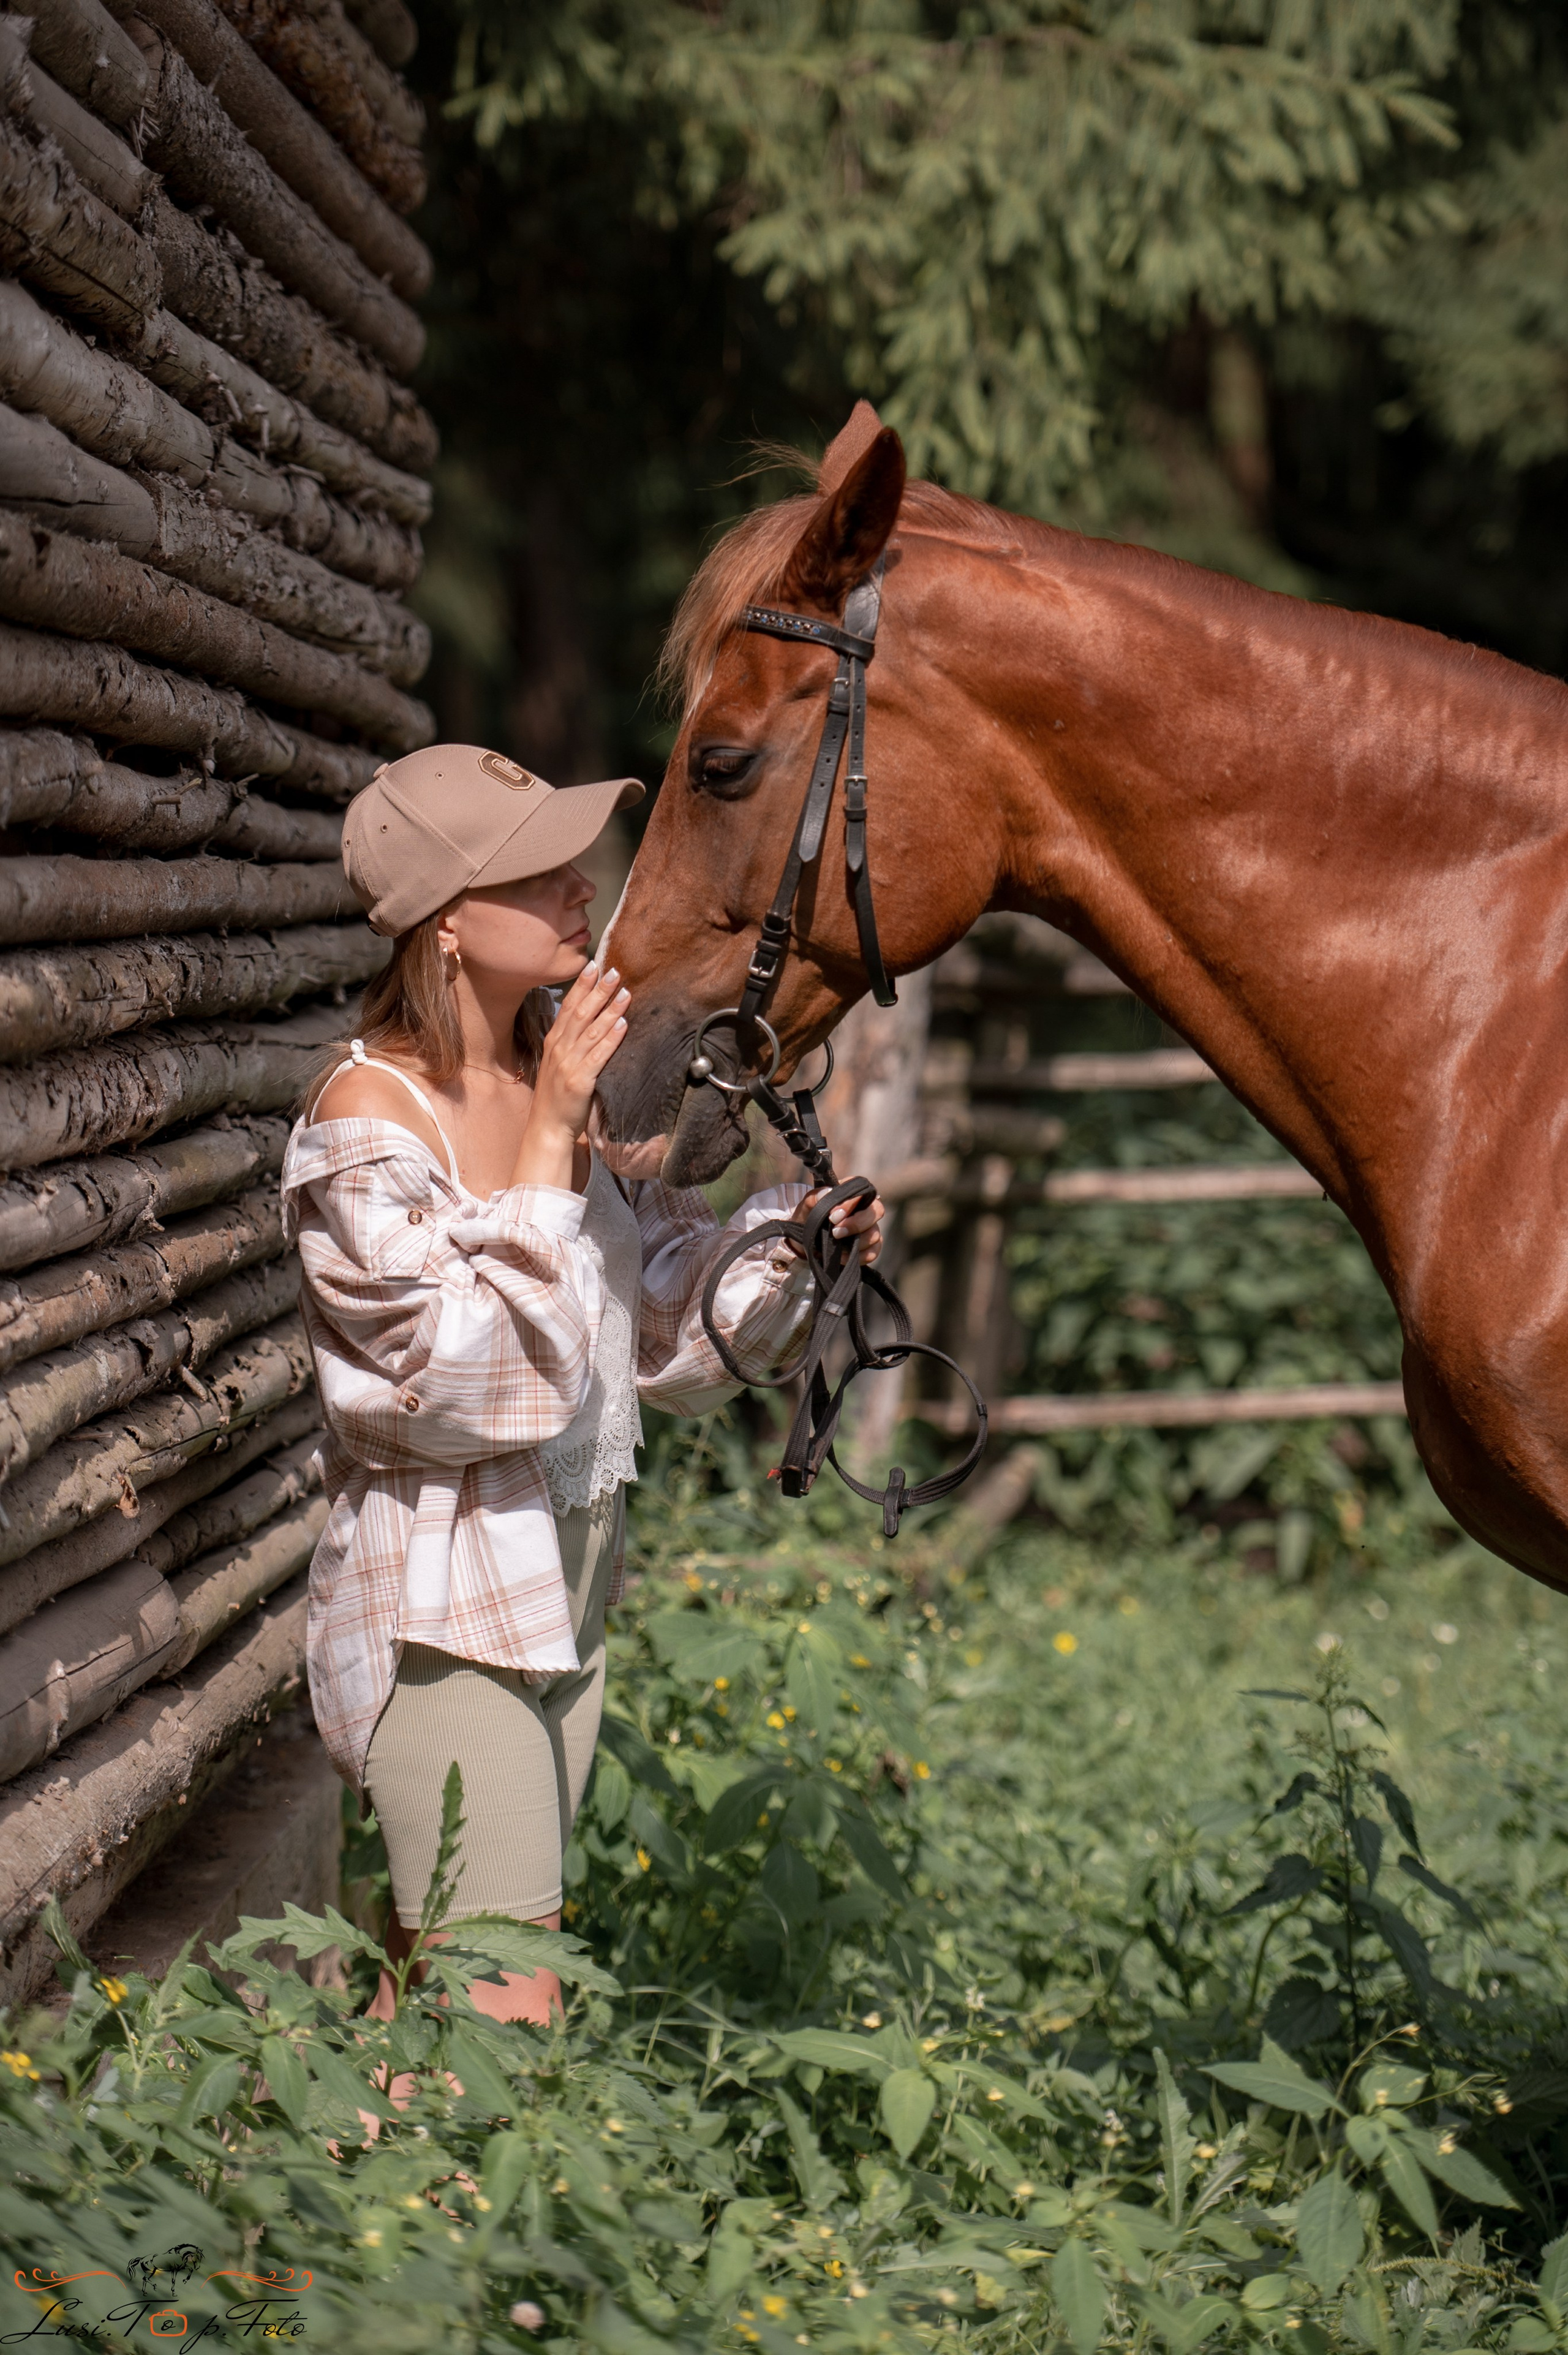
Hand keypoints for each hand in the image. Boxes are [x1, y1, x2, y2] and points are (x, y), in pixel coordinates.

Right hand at [512, 962, 628, 1189]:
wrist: (547, 1129)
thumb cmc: (557, 1098)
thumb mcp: (559, 1065)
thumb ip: (571, 1044)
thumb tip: (588, 1024)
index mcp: (554, 1043)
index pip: (568, 1007)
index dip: (581, 986)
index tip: (593, 966)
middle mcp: (559, 1049)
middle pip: (580, 1013)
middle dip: (597, 990)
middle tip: (614, 971)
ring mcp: (568, 1064)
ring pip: (591, 1030)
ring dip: (609, 1010)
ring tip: (625, 992)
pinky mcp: (580, 1081)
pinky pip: (598, 1055)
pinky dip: (611, 1038)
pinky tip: (623, 1024)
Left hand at [801, 1185, 884, 1264]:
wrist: (804, 1242)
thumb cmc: (808, 1219)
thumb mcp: (805, 1208)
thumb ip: (813, 1198)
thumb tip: (827, 1192)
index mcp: (850, 1194)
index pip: (861, 1192)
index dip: (850, 1204)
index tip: (833, 1216)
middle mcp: (865, 1209)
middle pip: (877, 1211)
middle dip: (856, 1224)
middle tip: (836, 1232)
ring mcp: (870, 1228)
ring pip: (875, 1233)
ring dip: (857, 1242)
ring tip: (837, 1246)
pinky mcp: (871, 1246)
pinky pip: (874, 1252)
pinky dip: (860, 1257)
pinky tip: (842, 1257)